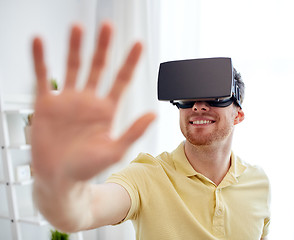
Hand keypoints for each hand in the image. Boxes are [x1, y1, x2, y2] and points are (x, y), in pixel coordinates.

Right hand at [31, 22, 154, 186]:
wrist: (59, 179)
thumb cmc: (87, 169)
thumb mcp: (115, 150)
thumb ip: (133, 131)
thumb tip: (153, 114)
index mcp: (107, 110)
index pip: (121, 80)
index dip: (130, 61)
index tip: (138, 44)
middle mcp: (88, 101)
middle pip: (98, 67)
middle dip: (103, 46)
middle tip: (107, 26)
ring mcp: (68, 100)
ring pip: (73, 67)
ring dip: (75, 47)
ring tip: (78, 28)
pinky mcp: (47, 104)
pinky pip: (43, 76)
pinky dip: (41, 59)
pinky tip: (40, 43)